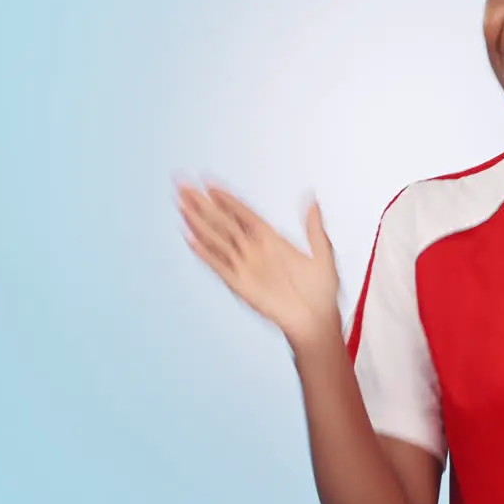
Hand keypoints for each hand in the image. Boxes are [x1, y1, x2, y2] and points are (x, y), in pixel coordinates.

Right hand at [177, 181, 341, 350]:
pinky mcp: (240, 284)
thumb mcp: (323, 253)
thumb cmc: (321, 292)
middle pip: (223, 221)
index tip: (209, 183)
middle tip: (184, 185)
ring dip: (198, 222)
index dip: (226, 199)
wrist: (316, 320)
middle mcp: (254, 250)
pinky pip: (218, 264)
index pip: (243, 213)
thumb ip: (313, 226)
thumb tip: (312, 200)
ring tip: (181, 204)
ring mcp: (246, 266)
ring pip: (216, 238)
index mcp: (272, 240)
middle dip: (202, 203)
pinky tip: (189, 237)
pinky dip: (204, 251)